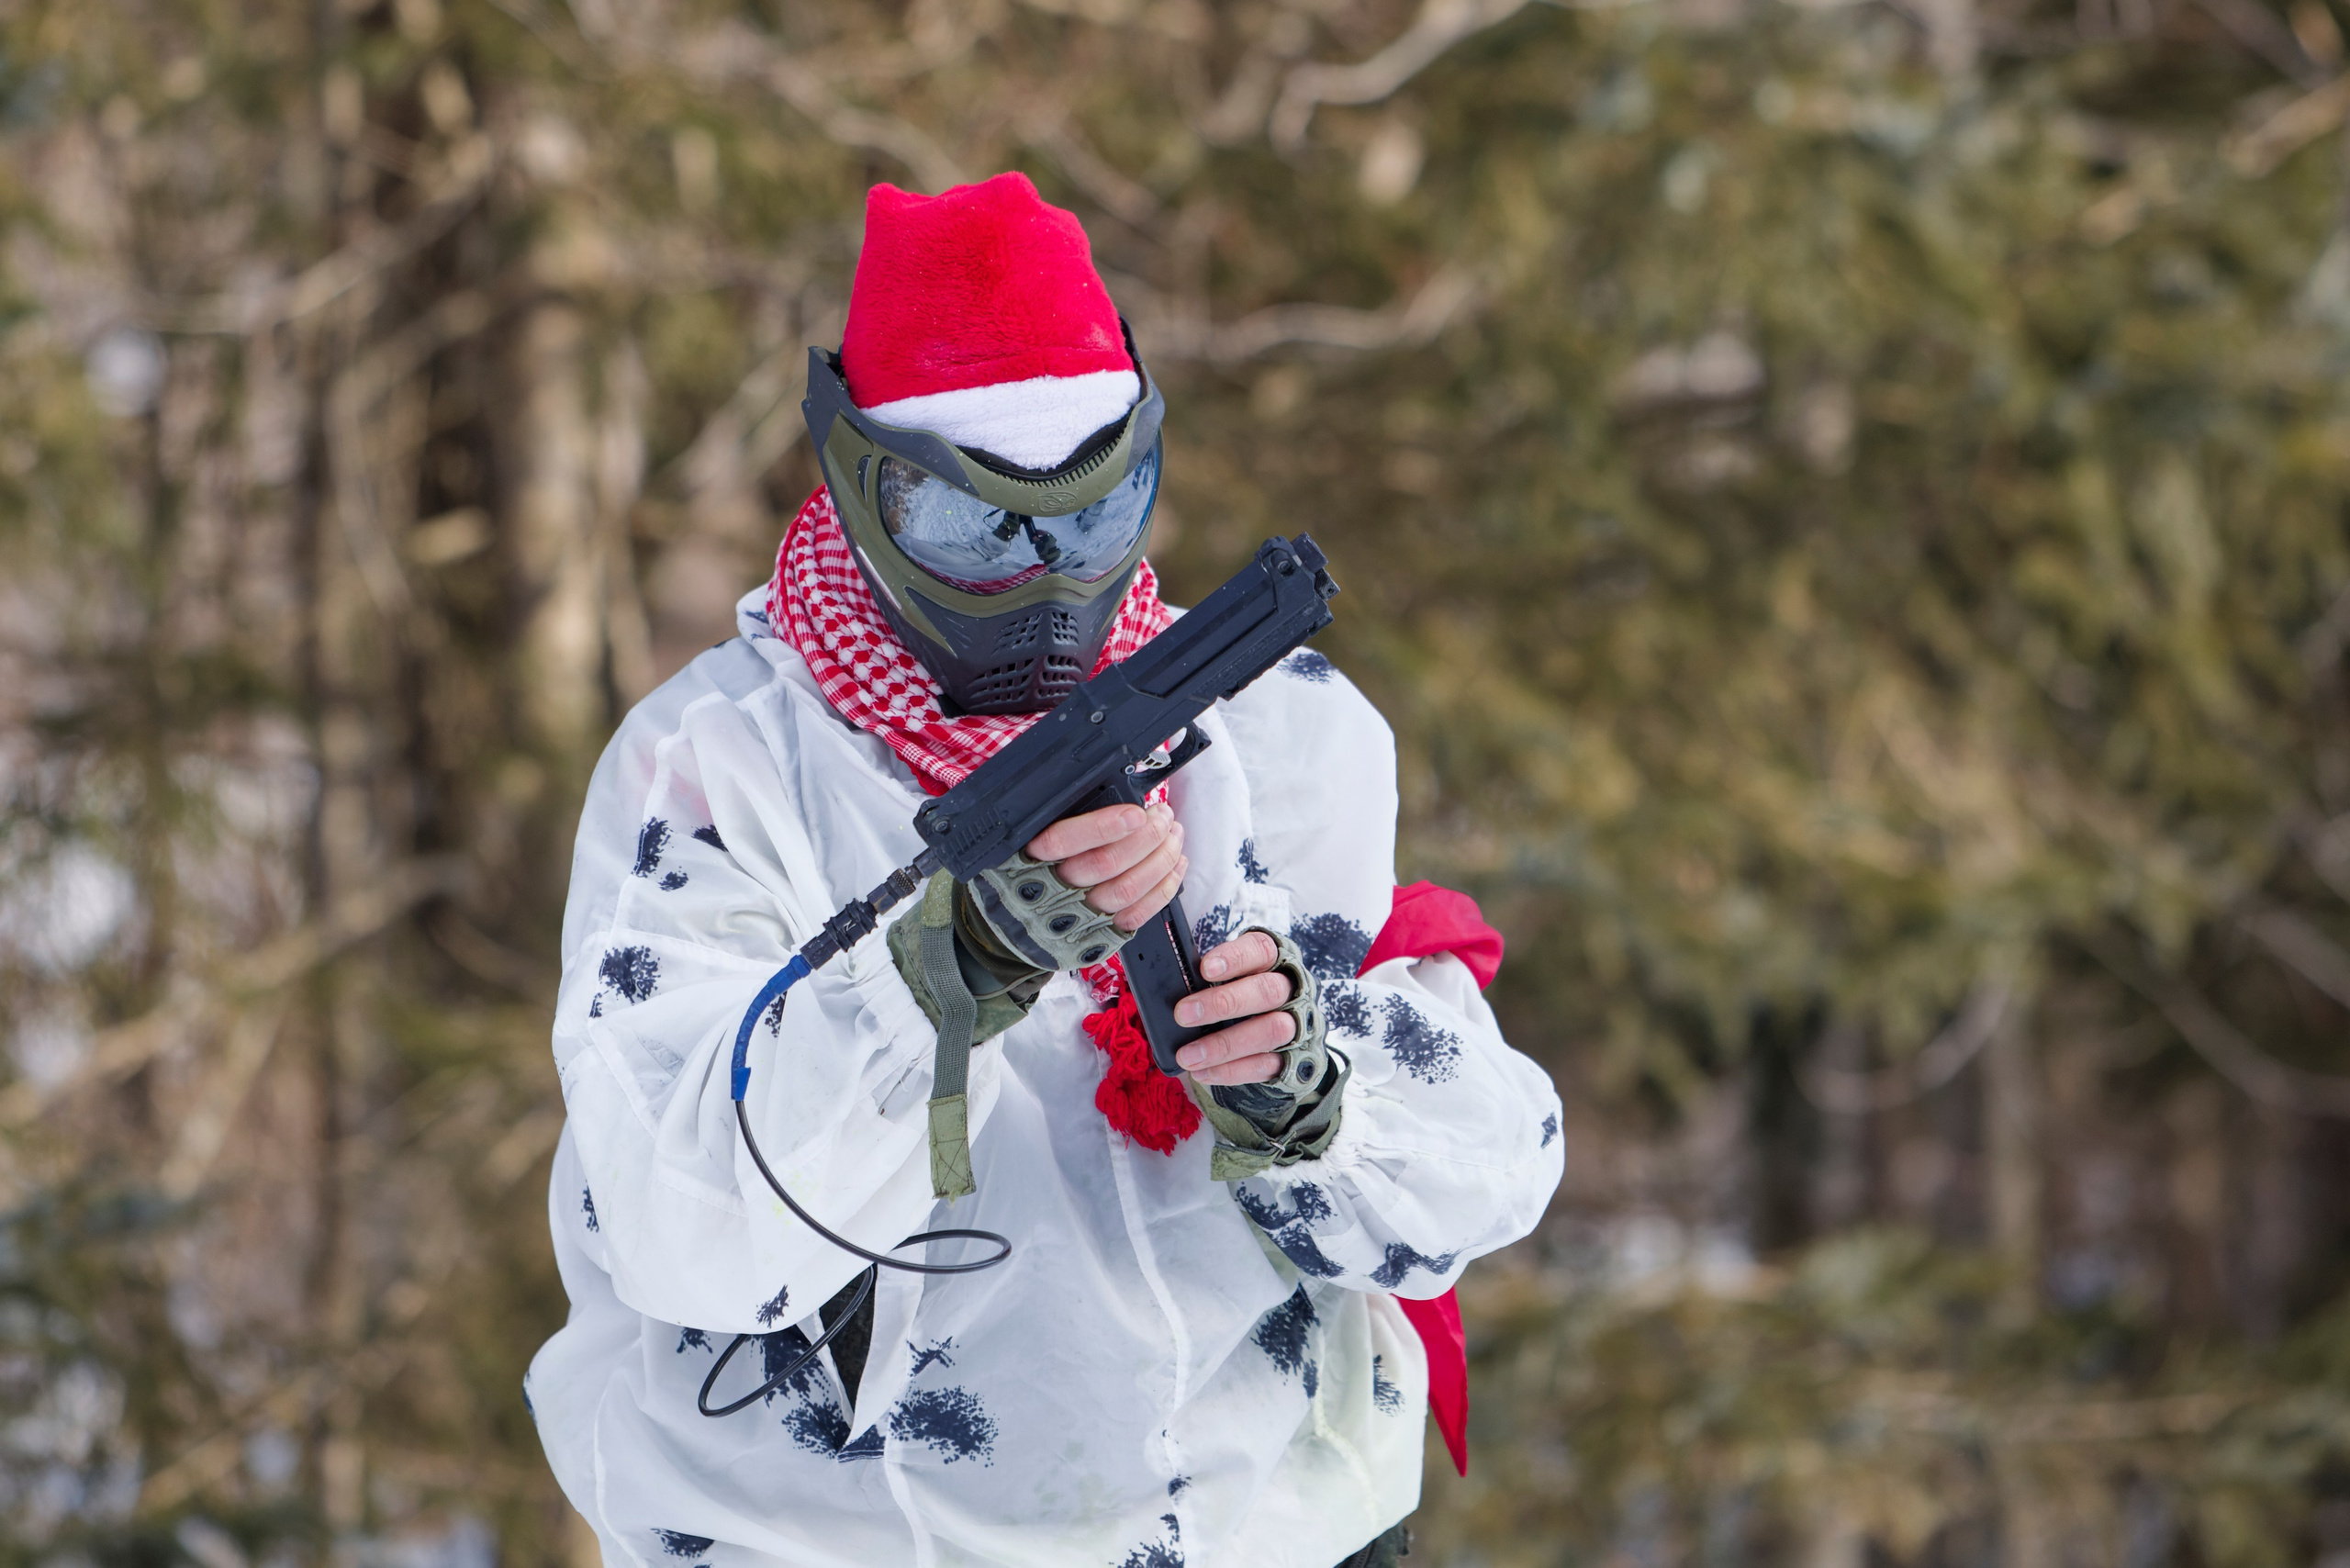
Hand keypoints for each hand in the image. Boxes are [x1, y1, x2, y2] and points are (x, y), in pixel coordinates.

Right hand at [1023, 802, 1188, 935]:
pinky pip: (1137, 914)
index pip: (1062, 841)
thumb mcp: (1031, 836)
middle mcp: (1051, 889)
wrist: (1017, 921)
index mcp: (1030, 858)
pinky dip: (1164, 888)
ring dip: (1160, 858)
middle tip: (1162, 815)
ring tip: (1173, 834)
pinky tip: (1175, 863)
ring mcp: (1077, 914)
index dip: (1102, 826)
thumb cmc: (1031, 868)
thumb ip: (1065, 818)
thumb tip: (1117, 797)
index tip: (1135, 813)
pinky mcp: (1099, 933)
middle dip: (1146, 836)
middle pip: (1105, 864)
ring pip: (1127, 890)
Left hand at [1170, 931, 1295, 1086]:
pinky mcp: (1293, 1058)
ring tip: (1189, 1055)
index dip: (1234, 958)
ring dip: (1225, 1044)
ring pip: (1273, 1030)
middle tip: (1182, 1015)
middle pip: (1268, 991)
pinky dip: (1232, 1071)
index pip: (1261, 950)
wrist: (1275, 1030)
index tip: (1204, 969)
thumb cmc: (1239, 993)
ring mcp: (1297, 1024)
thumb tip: (1168, 982)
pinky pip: (1267, 1065)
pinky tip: (1203, 1072)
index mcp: (1273, 961)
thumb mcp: (1227, 976)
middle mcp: (1291, 990)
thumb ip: (1205, 976)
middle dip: (1224, 1003)